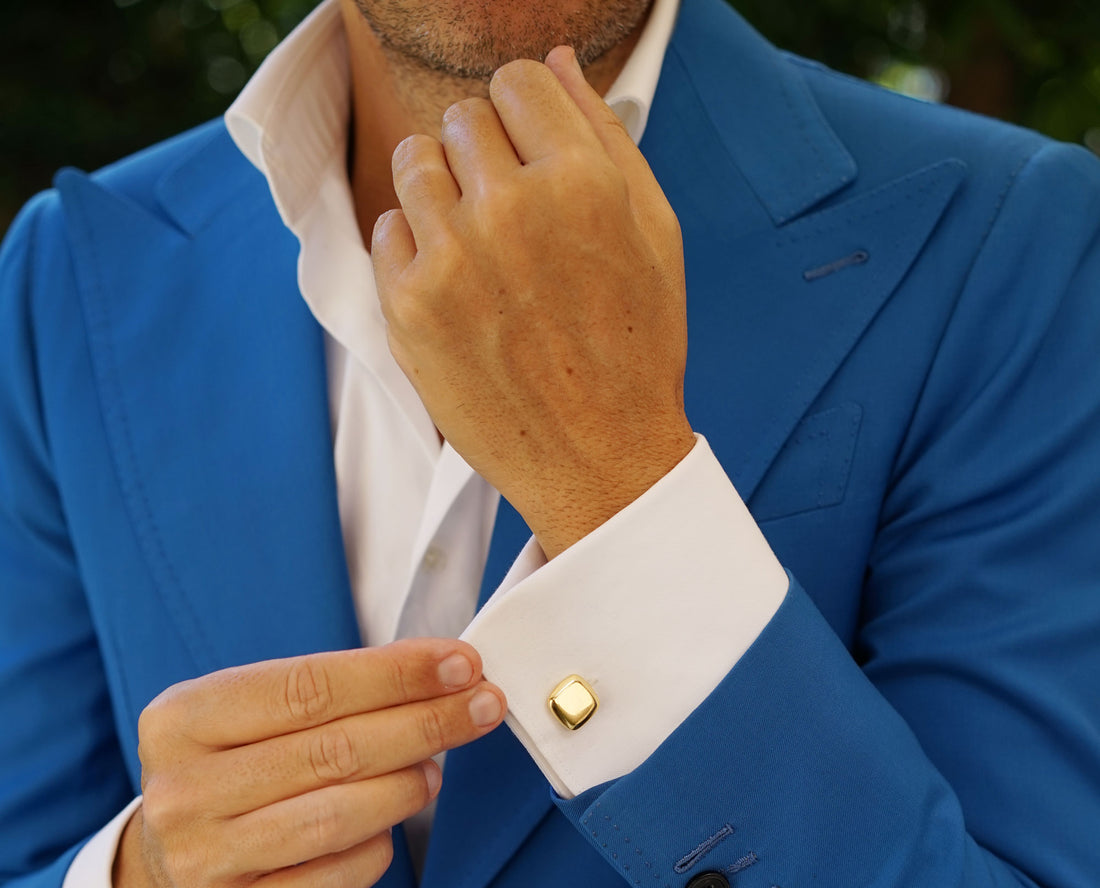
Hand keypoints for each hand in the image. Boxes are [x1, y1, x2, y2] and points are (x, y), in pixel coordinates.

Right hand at [119, 640, 505, 887]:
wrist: (166, 882)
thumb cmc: (233, 782)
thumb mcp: (248, 723)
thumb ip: (328, 697)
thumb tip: (444, 675)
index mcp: (181, 720)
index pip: (306, 688)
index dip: (393, 675)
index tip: (462, 664)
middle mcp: (181, 790)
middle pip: (330, 751)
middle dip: (422, 724)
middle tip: (482, 708)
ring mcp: (199, 861)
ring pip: (335, 819)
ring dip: (404, 791)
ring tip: (434, 773)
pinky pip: (330, 883)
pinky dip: (374, 854)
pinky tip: (388, 835)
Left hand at [371, 47, 694, 558]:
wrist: (600, 460)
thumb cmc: (635, 349)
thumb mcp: (653, 233)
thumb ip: (604, 136)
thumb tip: (556, 62)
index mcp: (580, 180)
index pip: (517, 82)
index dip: (524, 116)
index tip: (530, 158)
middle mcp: (512, 209)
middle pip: (463, 118)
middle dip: (484, 155)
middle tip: (511, 219)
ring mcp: (453, 258)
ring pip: (414, 162)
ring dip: (440, 189)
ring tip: (476, 245)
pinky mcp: (411, 307)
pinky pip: (387, 229)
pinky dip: (414, 249)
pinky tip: (457, 289)